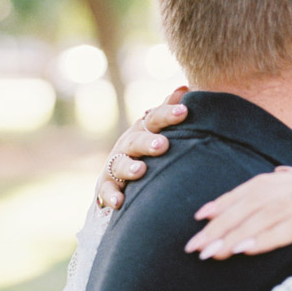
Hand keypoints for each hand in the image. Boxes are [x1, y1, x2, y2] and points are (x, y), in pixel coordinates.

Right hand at [96, 86, 187, 210]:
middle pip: (137, 141)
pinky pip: (107, 191)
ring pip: (120, 164)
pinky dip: (111, 197)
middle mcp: (127, 144)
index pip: (155, 118)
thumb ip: (168, 111)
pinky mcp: (107, 186)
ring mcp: (115, 165)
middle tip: (162, 144)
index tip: (184, 111)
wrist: (119, 173)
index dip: (168, 114)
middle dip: (148, 142)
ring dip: (129, 168)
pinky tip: (119, 203)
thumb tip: (184, 87)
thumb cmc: (146, 145)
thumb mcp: (156, 128)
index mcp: (143, 129)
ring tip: (140, 170)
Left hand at [184, 168, 291, 259]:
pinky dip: (267, 238)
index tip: (200, 218)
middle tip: (196, 246)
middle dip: (224, 223)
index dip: (229, 200)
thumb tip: (278, 172)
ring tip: (214, 253)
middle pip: (259, 200)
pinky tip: (246, 251)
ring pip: (272, 213)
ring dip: (239, 234)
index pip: (260, 186)